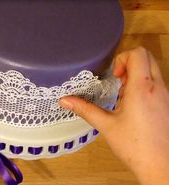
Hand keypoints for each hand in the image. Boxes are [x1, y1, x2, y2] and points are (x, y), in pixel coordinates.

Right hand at [59, 47, 168, 184]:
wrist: (161, 166)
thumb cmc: (133, 145)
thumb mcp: (106, 125)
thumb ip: (84, 109)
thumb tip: (64, 100)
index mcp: (142, 88)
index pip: (138, 54)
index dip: (122, 58)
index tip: (114, 76)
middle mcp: (158, 87)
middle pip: (147, 57)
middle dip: (130, 63)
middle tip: (117, 81)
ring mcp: (166, 95)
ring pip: (153, 70)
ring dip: (137, 75)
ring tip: (123, 94)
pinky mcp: (168, 103)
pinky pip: (157, 84)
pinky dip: (144, 85)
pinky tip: (133, 105)